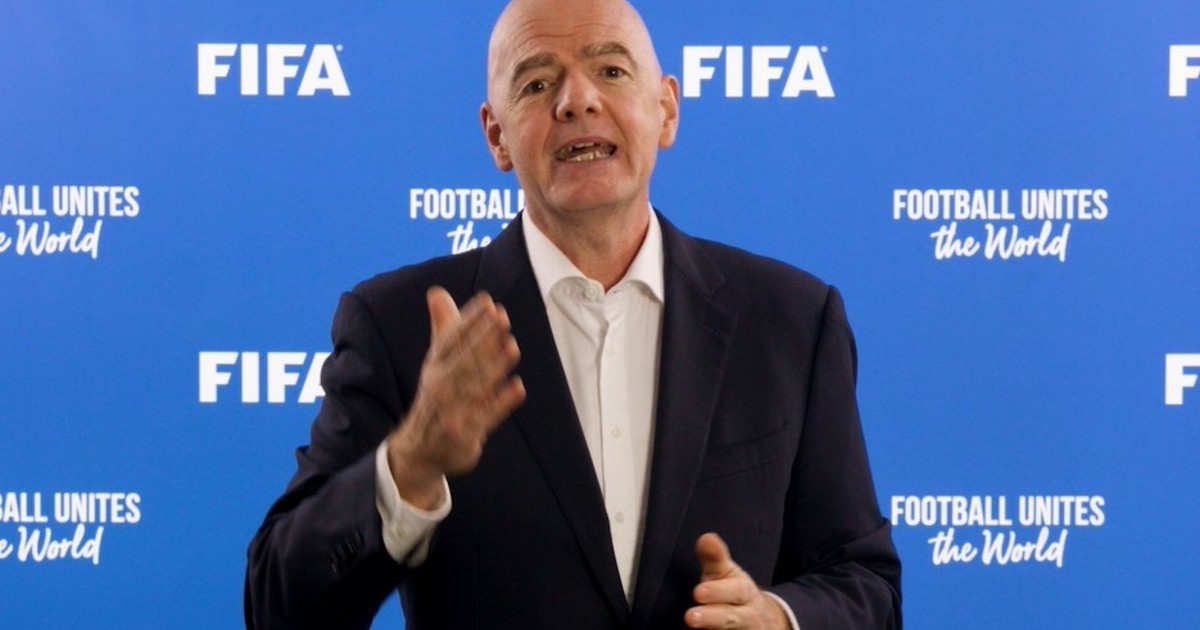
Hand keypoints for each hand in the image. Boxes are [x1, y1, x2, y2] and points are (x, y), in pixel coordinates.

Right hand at [386, 287, 525, 507]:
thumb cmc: (437, 395)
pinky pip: (486, 417)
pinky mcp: (465, 434)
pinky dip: (502, 403)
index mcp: (434, 367)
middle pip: (463, 360)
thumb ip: (444, 327)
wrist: (420, 450)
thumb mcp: (437, 362)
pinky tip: (518, 388)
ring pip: (475, 386)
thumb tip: (437, 291)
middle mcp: (440, 387)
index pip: (450, 339)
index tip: (487, 302)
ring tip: (512, 346)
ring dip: (494, 366)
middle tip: (502, 318)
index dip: (468, 320)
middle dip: (483, 338)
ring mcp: (452, 412)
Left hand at [685, 533, 788, 629]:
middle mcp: (748, 615)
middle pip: (732, 618)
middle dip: (712, 617)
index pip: (736, 591)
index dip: (718, 592)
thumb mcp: (726, 573)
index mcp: (745, 592)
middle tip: (690, 617)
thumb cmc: (734, 592)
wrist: (762, 619)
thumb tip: (706, 538)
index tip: (698, 592)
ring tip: (692, 624)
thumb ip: (714, 557)